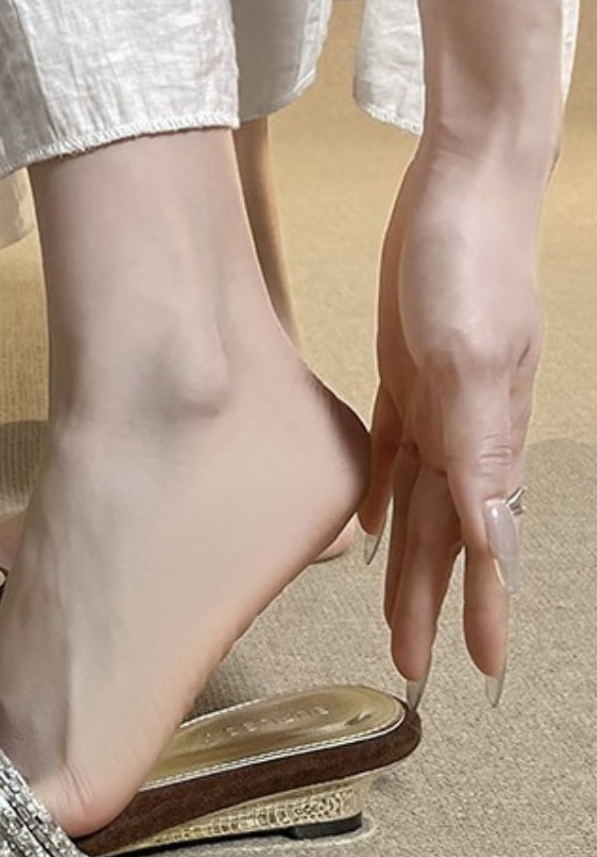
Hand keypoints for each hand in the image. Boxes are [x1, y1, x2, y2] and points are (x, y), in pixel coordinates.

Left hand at [359, 140, 548, 706]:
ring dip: (404, 557)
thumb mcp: (467, 351)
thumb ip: (477, 440)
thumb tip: (491, 531)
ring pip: (415, 499)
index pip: (485, 540)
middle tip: (408, 658)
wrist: (458, 188)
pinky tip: (365, 518)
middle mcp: (466, 427)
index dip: (484, 607)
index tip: (480, 668)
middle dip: (429, 600)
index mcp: (486, 433)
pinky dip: (378, 490)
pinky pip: (392, 450)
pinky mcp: (406, 372)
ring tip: (391, 607)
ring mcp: (436, 400)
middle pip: (442, 533)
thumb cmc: (467, 260)